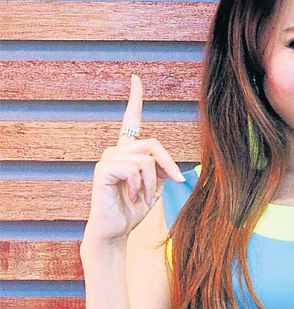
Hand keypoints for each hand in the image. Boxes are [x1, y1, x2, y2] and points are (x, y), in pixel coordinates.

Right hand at [84, 74, 185, 244]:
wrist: (118, 230)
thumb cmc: (135, 208)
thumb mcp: (157, 185)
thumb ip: (162, 167)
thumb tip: (172, 160)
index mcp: (128, 150)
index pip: (131, 120)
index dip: (134, 98)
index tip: (135, 78)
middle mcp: (116, 150)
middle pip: (153, 143)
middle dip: (168, 165)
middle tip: (175, 183)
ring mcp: (107, 158)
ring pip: (146, 159)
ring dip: (153, 183)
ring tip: (144, 197)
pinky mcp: (102, 169)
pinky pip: (134, 168)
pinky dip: (141, 186)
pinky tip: (132, 197)